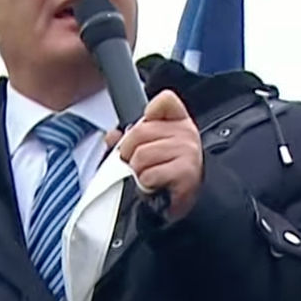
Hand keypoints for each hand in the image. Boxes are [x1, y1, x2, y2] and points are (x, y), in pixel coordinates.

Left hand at [106, 90, 202, 221]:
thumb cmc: (166, 174)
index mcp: (178, 121)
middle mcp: (186, 132)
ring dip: (138, 171)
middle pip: (140, 131)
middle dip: (131, 152)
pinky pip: (149, 174)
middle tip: (139, 164)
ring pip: (141, 155)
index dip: (149, 114)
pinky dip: (145, 184)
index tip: (146, 133)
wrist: (180, 200)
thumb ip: (131, 136)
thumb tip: (112, 136)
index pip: (165, 100)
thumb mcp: (150, 148)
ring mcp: (188, 151)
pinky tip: (154, 185)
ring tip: (148, 176)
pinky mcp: (185, 172)